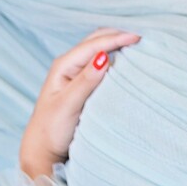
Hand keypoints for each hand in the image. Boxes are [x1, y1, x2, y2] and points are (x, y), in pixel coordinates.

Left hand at [20, 29, 140, 177]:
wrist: (43, 149)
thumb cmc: (52, 129)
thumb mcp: (68, 105)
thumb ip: (85, 81)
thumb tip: (104, 57)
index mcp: (64, 66)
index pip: (93, 45)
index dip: (116, 39)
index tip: (138, 38)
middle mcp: (70, 65)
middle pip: (96, 41)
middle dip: (118, 35)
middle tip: (142, 37)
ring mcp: (76, 74)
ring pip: (100, 51)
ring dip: (117, 44)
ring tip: (138, 45)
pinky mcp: (84, 85)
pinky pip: (102, 64)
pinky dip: (115, 58)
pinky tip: (127, 61)